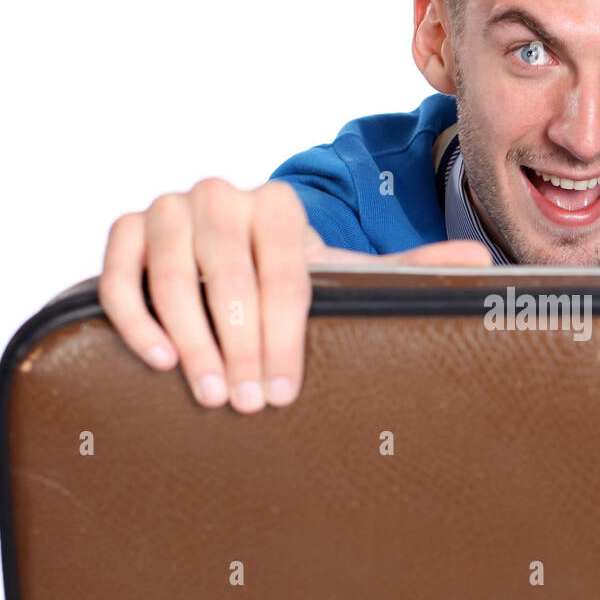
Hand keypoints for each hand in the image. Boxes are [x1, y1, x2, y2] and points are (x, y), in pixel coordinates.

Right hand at [99, 177, 491, 409]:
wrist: (229, 267)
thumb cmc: (292, 286)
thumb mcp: (348, 281)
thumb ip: (406, 272)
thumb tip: (482, 265)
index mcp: (282, 206)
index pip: (285, 269)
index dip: (285, 335)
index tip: (285, 391)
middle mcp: (223, 196)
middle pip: (227, 268)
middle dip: (240, 343)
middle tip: (248, 403)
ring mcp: (168, 209)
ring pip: (171, 270)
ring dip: (189, 335)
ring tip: (209, 394)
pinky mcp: (124, 231)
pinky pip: (116, 271)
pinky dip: (133, 315)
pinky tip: (156, 360)